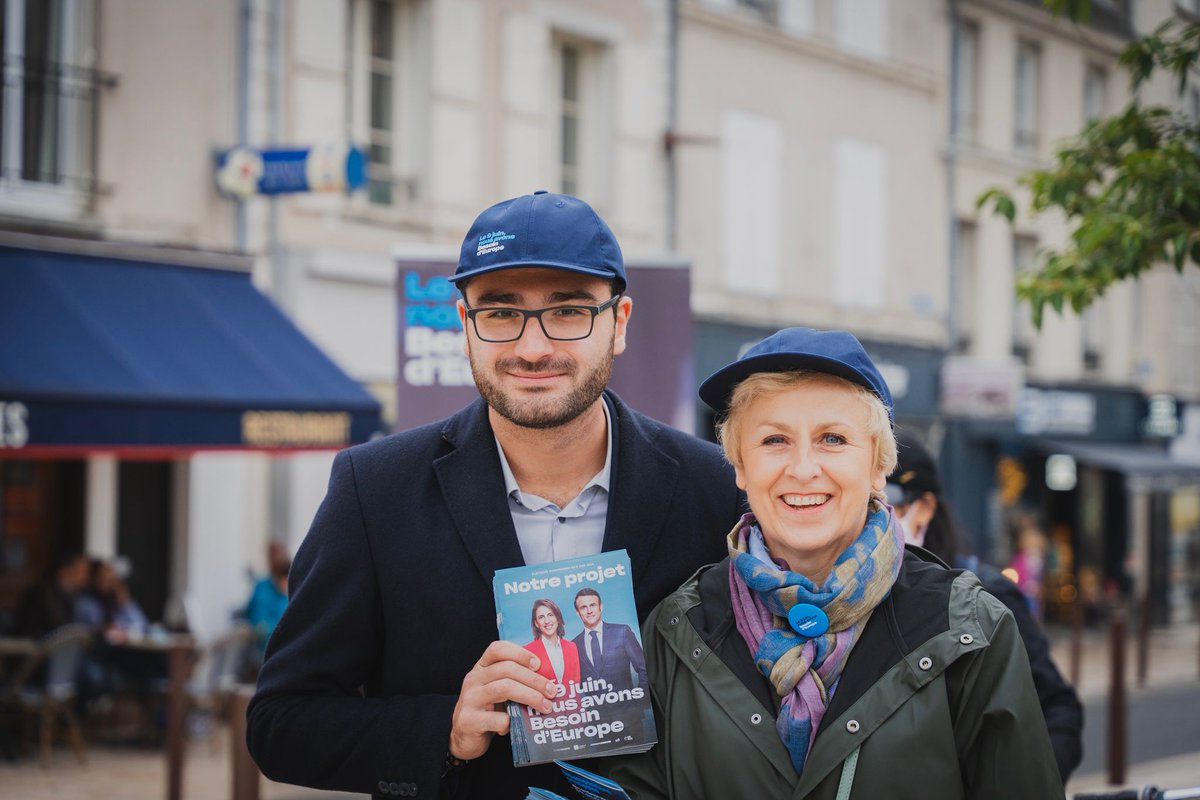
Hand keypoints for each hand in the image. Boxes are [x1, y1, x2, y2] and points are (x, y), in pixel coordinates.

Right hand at [448, 640, 558, 760]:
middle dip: (534, 679)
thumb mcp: (498, 690)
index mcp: (481, 668)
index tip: (539, 664)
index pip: (498, 649)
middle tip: (552, 691)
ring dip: (530, 697)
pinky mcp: (469, 720)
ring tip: (545, 707)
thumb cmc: (488, 710)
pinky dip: (509, 723)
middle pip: (507, 669)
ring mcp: (469, 699)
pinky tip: (512, 726)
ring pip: (504, 688)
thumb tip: (549, 680)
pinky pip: (496, 719)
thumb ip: (515, 681)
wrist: (464, 737)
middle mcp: (473, 679)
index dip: (520, 653)